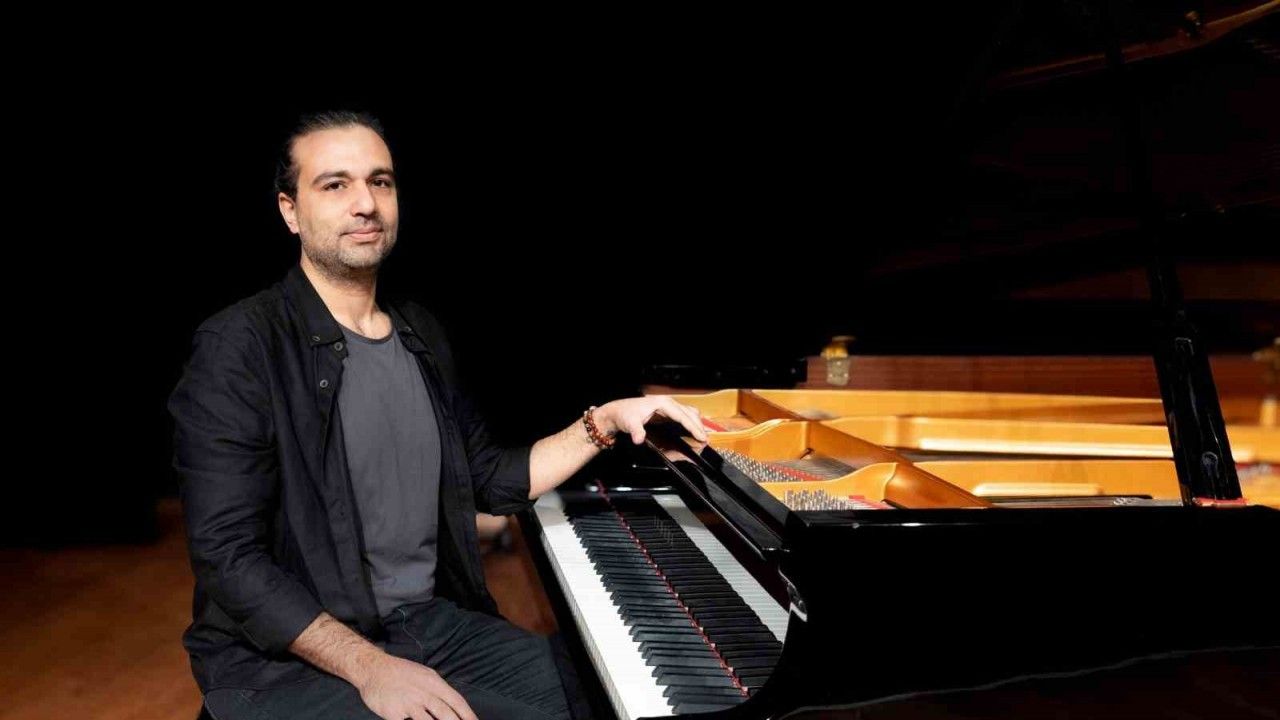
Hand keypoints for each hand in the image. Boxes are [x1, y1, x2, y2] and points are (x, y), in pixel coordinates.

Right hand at [356, 652, 476, 719]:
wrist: (372, 668)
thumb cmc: (401, 672)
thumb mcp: (425, 674)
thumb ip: (438, 689)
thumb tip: (453, 704)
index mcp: (433, 682)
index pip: (456, 700)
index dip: (468, 715)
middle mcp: (423, 692)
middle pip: (445, 713)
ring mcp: (407, 703)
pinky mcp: (392, 713)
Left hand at [595, 396, 709, 445]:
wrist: (618, 412)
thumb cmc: (625, 414)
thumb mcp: (630, 424)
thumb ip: (636, 431)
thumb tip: (639, 439)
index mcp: (662, 403)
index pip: (683, 415)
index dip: (693, 427)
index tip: (701, 436)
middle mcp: (668, 403)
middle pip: (690, 414)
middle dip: (698, 427)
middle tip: (704, 441)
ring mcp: (669, 407)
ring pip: (690, 414)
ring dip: (696, 425)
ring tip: (701, 438)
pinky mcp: (668, 412)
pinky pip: (684, 417)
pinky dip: (691, 425)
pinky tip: (693, 433)